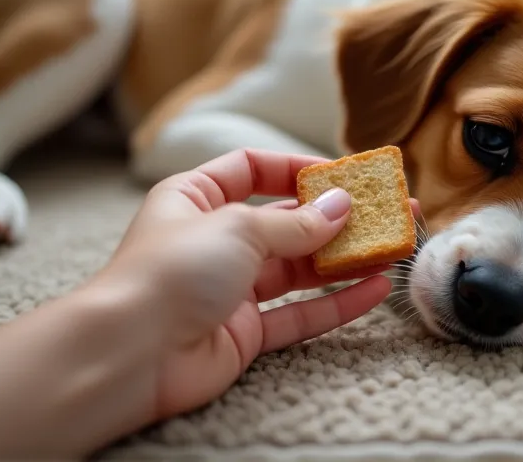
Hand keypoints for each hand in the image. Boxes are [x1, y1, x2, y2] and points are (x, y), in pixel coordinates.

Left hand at [92, 149, 418, 422]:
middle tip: (384, 210)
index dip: (296, 168)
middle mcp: (213, 240)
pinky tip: (374, 288)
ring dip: (344, 260)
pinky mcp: (244, 331)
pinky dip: (336, 303)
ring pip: (298, 270)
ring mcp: (230, 288)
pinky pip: (299, 313)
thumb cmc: (171, 271)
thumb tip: (341, 206)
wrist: (130, 354)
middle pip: (284, 222)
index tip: (340, 174)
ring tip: (392, 247)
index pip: (251, 169)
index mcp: (195, 199)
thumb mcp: (238, 227)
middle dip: (334, 218)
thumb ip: (295, 222)